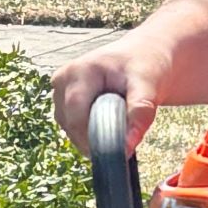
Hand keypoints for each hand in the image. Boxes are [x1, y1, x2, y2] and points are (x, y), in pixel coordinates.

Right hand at [51, 42, 171, 154]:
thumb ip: (140, 114)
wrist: (142, 56)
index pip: (76, 115)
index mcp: (79, 71)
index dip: (94, 138)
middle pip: (70, 124)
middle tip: (123, 142)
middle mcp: (63, 79)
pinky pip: (70, 127)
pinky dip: (88, 133)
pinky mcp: (62, 100)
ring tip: (118, 128)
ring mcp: (59, 90)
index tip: (118, 151)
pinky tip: (107, 126)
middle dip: (94, 140)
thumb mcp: (148, 87)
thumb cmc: (144, 67)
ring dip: (91, 137)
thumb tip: (128, 146)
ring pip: (68, 129)